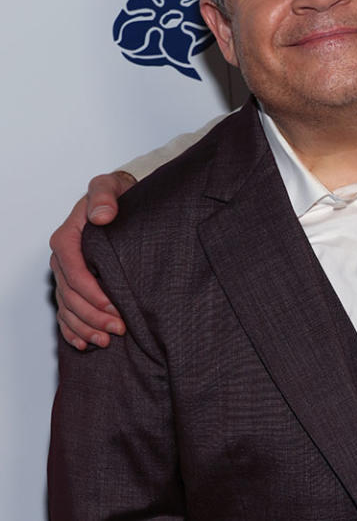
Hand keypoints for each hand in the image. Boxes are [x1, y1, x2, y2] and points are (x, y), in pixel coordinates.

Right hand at [50, 171, 135, 348]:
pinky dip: (73, 330)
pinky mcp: (74, 283)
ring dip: (85, 328)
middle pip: (71, 296)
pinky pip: (66, 313)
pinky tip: (85, 343)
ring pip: (68, 309)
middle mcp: (63, 259)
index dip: (92, 293)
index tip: (113, 306)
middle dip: (93, 316)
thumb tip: (101, 216)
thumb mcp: (108, 187)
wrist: (118, 198)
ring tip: (107, 340)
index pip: (74, 272)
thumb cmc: (113, 193)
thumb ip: (103, 197)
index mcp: (67, 238)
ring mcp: (66, 274)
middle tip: (118, 329)